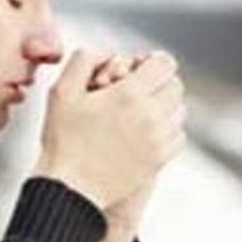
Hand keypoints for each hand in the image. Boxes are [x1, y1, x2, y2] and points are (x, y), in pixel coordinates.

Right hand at [33, 48, 185, 211]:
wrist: (71, 188)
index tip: (135, 69)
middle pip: (175, 84)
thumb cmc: (63, 141)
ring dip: (163, 105)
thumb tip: (110, 53)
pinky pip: (178, 135)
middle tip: (135, 90)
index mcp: (129, 94)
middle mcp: (151, 115)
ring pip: (179, 110)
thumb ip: (85, 59)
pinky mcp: (160, 159)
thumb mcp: (61, 90)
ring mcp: (159, 139)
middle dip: (157, 82)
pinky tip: (143, 133)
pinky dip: (166, 130)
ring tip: (138, 112)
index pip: (164, 63)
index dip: (150, 60)